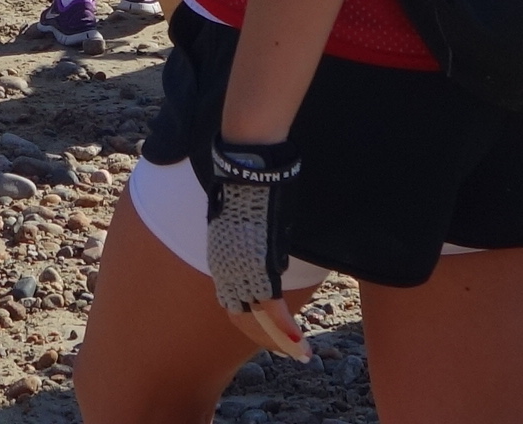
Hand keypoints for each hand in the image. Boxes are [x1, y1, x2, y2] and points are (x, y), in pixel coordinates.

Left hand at [204, 141, 309, 360]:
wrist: (246, 169)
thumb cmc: (247, 182)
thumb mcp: (246, 213)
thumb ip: (253, 230)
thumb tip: (264, 227)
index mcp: (222, 258)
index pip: (234, 302)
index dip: (251, 323)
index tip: (266, 333)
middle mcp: (227, 270)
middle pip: (243, 317)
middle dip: (265, 338)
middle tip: (285, 351)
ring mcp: (240, 272)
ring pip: (258, 319)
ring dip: (279, 341)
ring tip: (299, 353)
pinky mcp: (257, 269)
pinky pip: (272, 310)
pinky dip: (284, 331)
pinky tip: (298, 345)